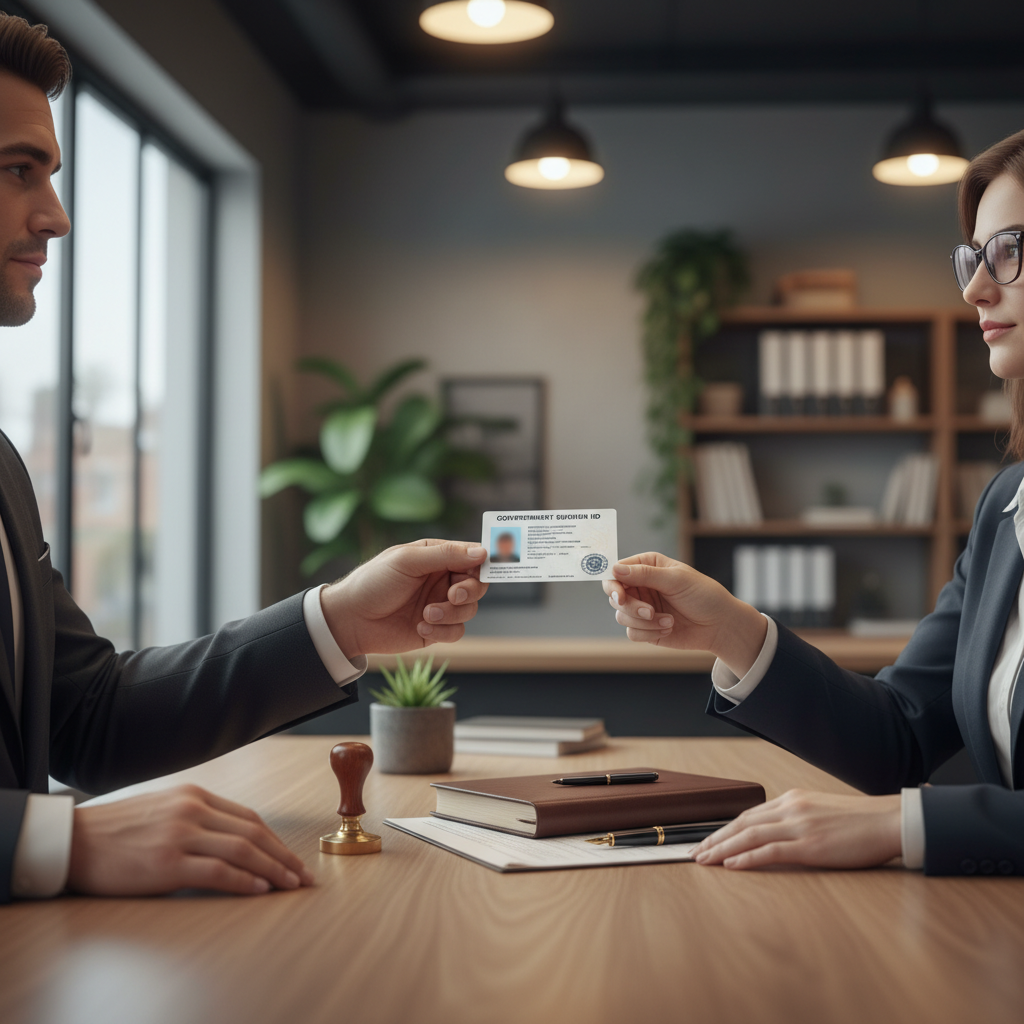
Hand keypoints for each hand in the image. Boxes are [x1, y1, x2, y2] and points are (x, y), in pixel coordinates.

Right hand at [67, 785, 314, 896]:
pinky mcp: (167, 863)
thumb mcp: (164, 810)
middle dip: (284, 856)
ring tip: (291, 885)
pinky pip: (218, 872)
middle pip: (253, 833)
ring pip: (243, 851)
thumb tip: (232, 841)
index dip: (275, 840)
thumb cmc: (116, 831)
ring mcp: (181, 835)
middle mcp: (192, 810)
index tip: (293, 858)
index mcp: (195, 796)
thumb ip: (197, 819)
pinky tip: (261, 890)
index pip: (249, 818)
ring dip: (274, 870)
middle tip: (304, 876)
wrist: (72, 841)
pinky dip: (244, 881)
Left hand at [319, 539, 488, 657]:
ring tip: (426, 614)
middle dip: (469, 591)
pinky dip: (443, 630)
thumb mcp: (408, 561)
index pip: (472, 557)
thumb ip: (446, 555)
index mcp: (436, 557)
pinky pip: (457, 631)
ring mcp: (440, 605)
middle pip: (477, 584)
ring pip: (469, 610)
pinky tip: (420, 626)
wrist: (350, 620)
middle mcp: (442, 580)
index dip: (484, 562)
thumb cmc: (374, 582)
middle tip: (453, 596)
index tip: (489, 568)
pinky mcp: (435, 629)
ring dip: (451, 613)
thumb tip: (482, 553)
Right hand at [602, 551, 766, 675]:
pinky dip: (649, 633)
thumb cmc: (704, 595)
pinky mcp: (645, 628)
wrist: (720, 625)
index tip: (620, 596)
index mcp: (646, 567)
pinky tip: (669, 628)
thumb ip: (645, 574)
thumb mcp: (676, 579)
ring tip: (669, 621)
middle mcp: (640, 586)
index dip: (613, 584)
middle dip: (631, 607)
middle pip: (614, 596)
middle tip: (649, 612)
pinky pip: (632, 633)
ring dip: (644, 622)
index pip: (616, 572)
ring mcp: (641, 608)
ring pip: (621, 616)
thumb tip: (615, 569)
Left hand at [693, 789, 901, 869]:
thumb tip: (778, 835)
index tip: (708, 839)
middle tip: (695, 852)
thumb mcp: (821, 813)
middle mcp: (791, 808)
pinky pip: (770, 851)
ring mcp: (799, 825)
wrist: (890, 821)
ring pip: (749, 836)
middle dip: (715, 838)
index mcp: (792, 800)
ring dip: (722, 848)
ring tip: (704, 860)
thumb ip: (798, 820)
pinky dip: (746, 858)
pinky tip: (731, 865)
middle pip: (742, 823)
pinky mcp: (810, 845)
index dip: (725, 828)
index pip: (748, 814)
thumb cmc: (860, 822)